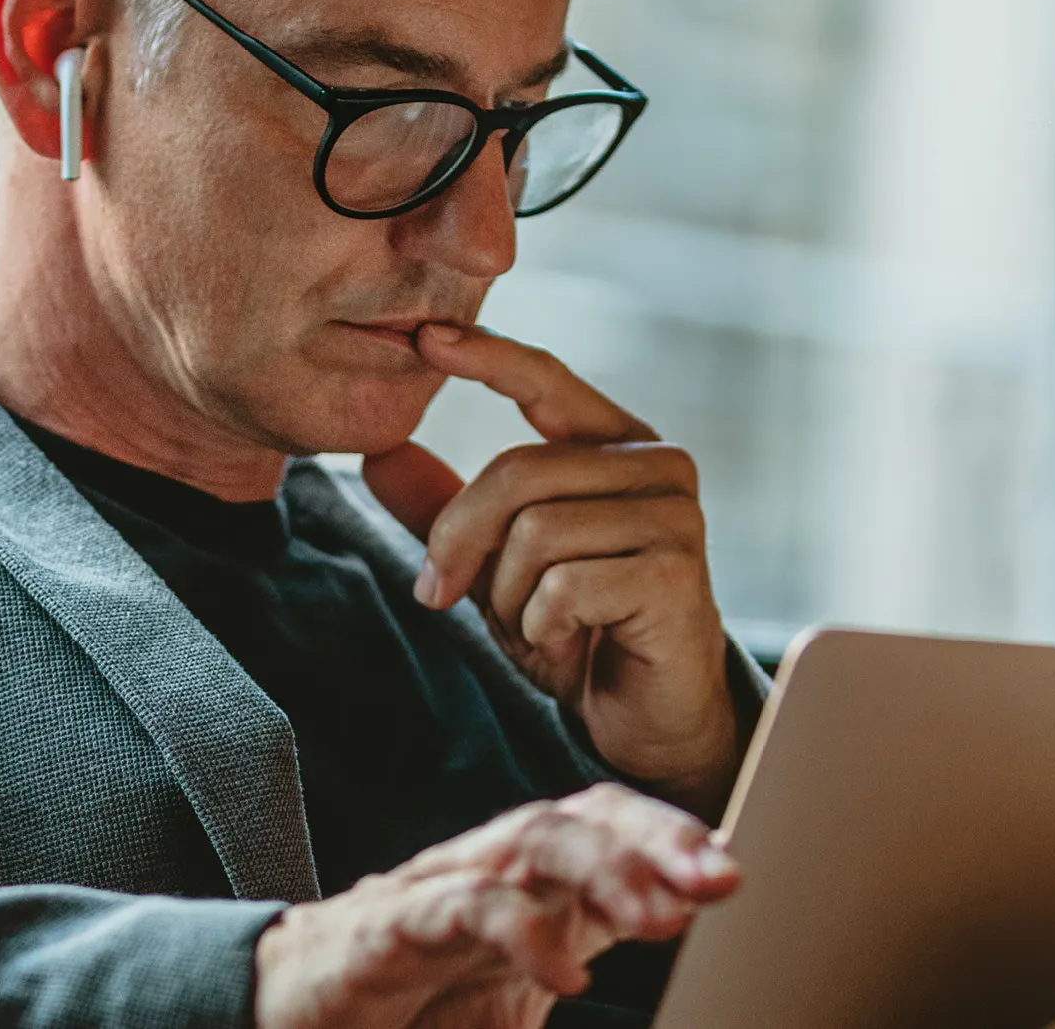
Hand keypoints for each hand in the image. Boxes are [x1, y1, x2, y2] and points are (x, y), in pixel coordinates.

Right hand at [254, 784, 738, 1028]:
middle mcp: (490, 871)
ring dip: (607, 869)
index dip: (672, 836)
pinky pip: (462, 906)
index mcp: (529, 886)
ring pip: (531, 839)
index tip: (735, 872)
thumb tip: (674, 968)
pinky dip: (521, 931)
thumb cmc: (408, 1006)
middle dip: (658, 840)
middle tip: (721, 879)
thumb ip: (575, 969)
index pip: (608, 825)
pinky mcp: (390, 928)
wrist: (288, 1016)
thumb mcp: (513, 996)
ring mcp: (439, 891)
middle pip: (581, 816)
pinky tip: (567, 976)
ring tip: (663, 917)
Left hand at [360, 323, 742, 816]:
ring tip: (538, 626)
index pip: (546, 380)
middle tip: (438, 595)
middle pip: (518, 471)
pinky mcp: (675, 571)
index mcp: (616, 446)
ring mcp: (673, 515)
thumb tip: (379, 453)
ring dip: (510, 597)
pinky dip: (543, 625)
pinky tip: (572, 642)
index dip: (487, 355)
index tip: (424, 337)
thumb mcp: (495, 564)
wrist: (645, 717)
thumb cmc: (579, 631)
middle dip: (460, 541)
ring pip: (536, 531)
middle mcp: (657, 465)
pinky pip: (565, 584)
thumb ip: (446, 509)